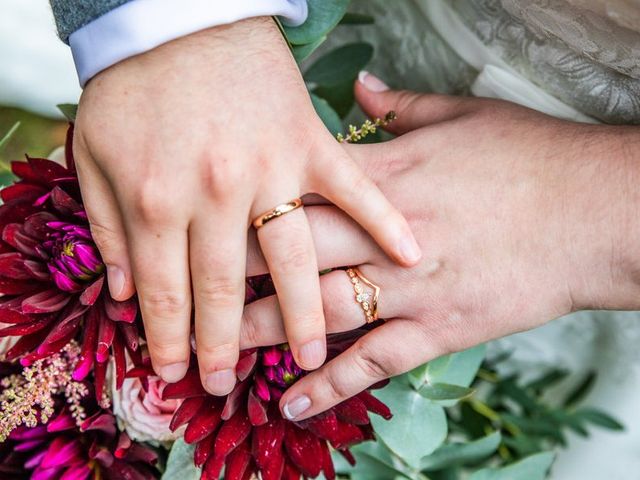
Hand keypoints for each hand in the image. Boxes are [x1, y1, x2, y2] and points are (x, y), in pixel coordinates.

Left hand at [73, 20, 419, 394]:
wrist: (178, 5)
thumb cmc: (136, 75)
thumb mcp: (93, 144)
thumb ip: (107, 219)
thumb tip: (121, 285)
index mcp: (161, 195)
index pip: (169, 289)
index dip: (171, 337)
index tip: (178, 371)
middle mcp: (224, 194)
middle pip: (230, 289)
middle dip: (228, 344)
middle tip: (229, 382)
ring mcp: (279, 170)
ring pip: (297, 263)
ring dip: (303, 317)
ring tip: (305, 360)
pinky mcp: (318, 144)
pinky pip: (359, 190)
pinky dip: (384, 224)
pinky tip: (406, 261)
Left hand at [240, 75, 639, 419]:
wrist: (595, 211)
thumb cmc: (531, 157)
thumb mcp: (463, 114)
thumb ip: (402, 104)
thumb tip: (363, 82)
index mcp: (387, 174)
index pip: (297, 186)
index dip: (244, 201)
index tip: (202, 215)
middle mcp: (387, 233)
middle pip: (291, 250)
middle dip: (232, 268)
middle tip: (182, 289)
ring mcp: (410, 286)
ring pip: (318, 310)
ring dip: (261, 332)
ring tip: (214, 352)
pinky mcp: (440, 328)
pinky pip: (374, 361)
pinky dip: (331, 385)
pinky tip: (291, 401)